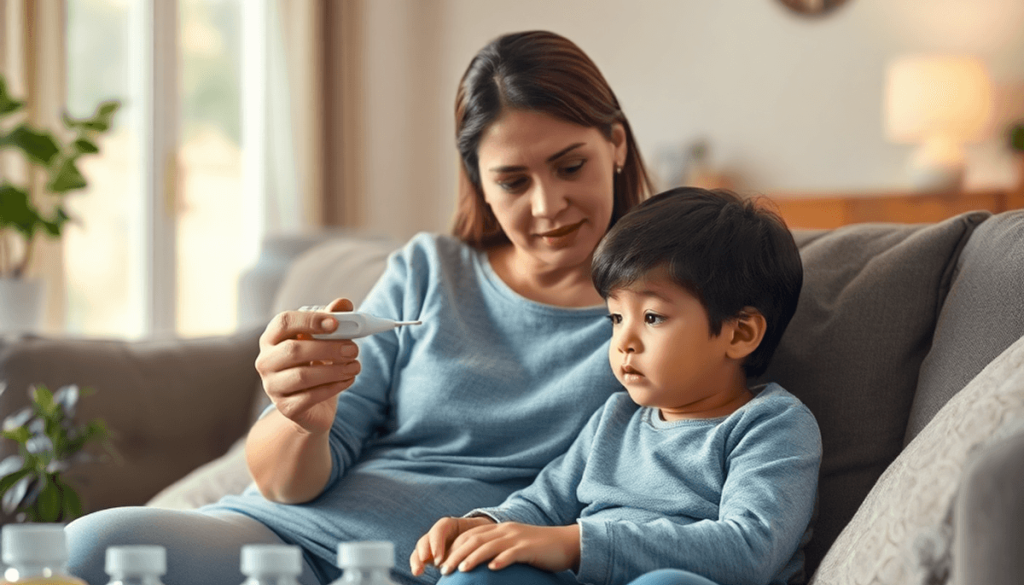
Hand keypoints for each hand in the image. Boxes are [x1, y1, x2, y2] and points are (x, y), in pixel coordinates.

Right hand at [254, 297, 361, 434]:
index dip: (310, 320)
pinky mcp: (285, 408)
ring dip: (335, 369)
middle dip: (328, 348)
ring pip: (302, 376)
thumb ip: (332, 320)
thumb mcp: (325, 340)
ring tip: (355, 366)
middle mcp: (266, 361)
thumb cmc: (316, 364)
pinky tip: (349, 379)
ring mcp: (272, 386)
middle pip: (294, 350)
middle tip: (354, 348)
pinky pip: (310, 396)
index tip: (335, 323)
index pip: (284, 322)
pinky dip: (334, 387)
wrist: (312, 406)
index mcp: (272, 338)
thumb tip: (344, 303)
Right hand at [410, 516, 494, 576]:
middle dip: (423, 551)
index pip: (440, 528)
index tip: (438, 559)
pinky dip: (417, 564)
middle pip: (426, 539)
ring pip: (420, 549)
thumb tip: (476, 555)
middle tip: (424, 562)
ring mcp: (432, 546)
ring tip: (417, 571)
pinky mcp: (430, 557)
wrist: (481, 543)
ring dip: (417, 559)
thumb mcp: (481, 536)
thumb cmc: (482, 538)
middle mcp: (438, 535)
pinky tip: (418, 573)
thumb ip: (478, 542)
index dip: (437, 542)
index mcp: (451, 525)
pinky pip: (419, 559)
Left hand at [433, 522, 580, 575]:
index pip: (470, 536)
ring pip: (489, 545)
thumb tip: (479, 566)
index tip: (441, 563)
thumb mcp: (513, 546)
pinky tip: (492, 569)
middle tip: (443, 570)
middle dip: (456, 554)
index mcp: (499, 529)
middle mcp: (505, 530)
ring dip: (473, 558)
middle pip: (475, 540)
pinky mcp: (529, 548)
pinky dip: (501, 560)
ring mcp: (517, 538)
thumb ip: (497, 551)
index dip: (453, 548)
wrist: (565, 543)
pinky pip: (513, 553)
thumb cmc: (537, 550)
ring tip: (460, 570)